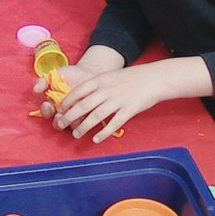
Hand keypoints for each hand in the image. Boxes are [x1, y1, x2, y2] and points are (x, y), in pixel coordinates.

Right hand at [34, 47, 124, 118]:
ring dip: (69, 122)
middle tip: (59, 115)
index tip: (46, 104)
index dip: (45, 110)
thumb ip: (43, 81)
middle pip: (56, 123)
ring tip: (73, 115)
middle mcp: (62, 113)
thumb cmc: (70, 75)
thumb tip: (35, 89)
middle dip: (57, 121)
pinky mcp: (87, 117)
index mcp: (52, 104)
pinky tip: (83, 113)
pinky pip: (83, 123)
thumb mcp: (54, 75)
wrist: (89, 73)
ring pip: (69, 125)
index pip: (45, 111)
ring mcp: (75, 116)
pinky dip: (82, 120)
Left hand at [50, 57, 212, 143]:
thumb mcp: (110, 76)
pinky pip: (114, 123)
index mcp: (101, 80)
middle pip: (83, 105)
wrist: (154, 78)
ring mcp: (118, 100)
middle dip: (70, 117)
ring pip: (96, 116)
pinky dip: (103, 132)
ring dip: (83, 127)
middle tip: (61, 125)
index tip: (60, 110)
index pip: (78, 91)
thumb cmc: (131, 78)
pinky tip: (96, 139)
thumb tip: (81, 97)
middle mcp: (107, 89)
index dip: (67, 102)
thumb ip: (97, 86)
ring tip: (76, 134)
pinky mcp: (129, 109)